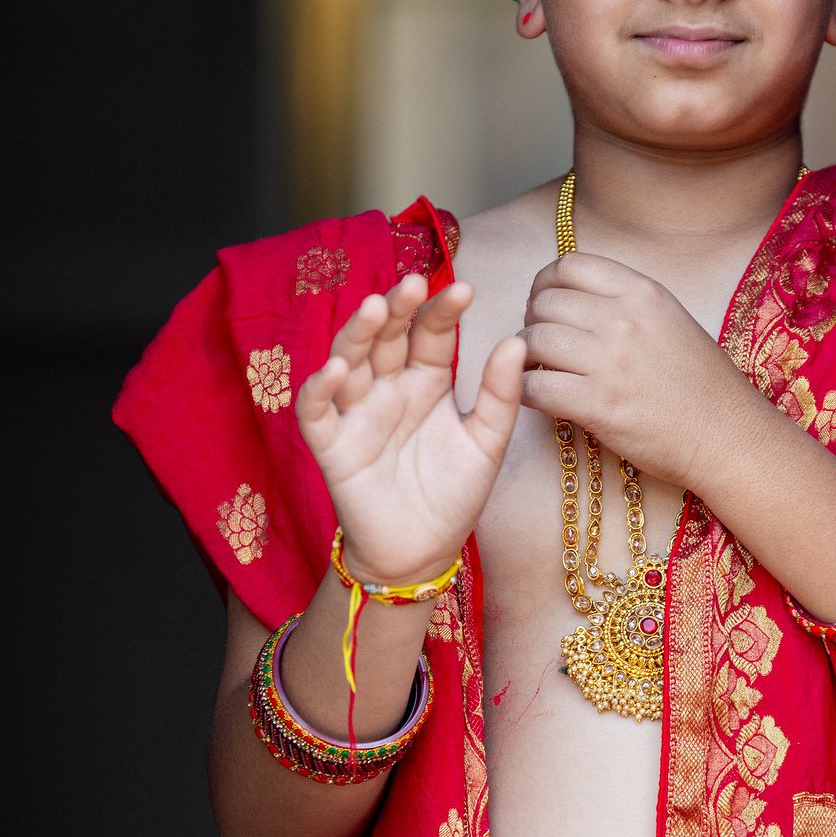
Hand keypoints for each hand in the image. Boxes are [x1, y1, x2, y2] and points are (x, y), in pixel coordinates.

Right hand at [296, 274, 525, 583]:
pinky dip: (321, 388)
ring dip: (358, 333)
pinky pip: (317, 410)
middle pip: (387, 337)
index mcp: (427, 381)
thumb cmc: (454, 495)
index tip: (465, 290)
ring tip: (376, 309)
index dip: (443, 311)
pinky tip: (337, 370)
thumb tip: (518, 342)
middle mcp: (389, 388)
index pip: (431, 334)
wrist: (423, 552)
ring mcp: (358, 413)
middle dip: (398, 309)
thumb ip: (500, 396)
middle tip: (414, 284)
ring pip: (349, 360)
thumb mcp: (487, 443)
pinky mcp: (331, 444)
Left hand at [519, 251, 752, 486]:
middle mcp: (624, 319)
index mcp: (643, 292)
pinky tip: (538, 397)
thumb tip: (574, 298)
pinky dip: (526, 390)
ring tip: (539, 370)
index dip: (545, 283)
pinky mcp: (598, 404)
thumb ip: (626, 303)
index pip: (569, 265)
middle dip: (532, 321)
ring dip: (525, 356)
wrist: (728, 436)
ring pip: (533, 341)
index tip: (544, 304)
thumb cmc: (701, 385)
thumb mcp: (671, 321)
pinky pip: (534, 385)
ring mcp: (610, 361)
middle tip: (538, 344)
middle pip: (544, 302)